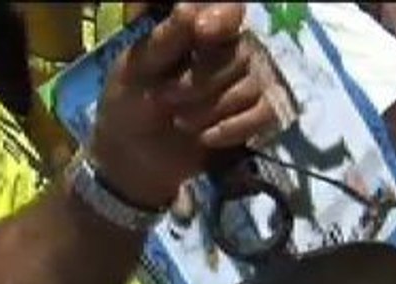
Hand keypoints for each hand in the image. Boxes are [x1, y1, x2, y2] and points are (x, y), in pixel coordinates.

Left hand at [90, 3, 279, 207]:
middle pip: (240, 54)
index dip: (222, 18)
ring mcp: (246, 83)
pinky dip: (234, 128)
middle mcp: (229, 49)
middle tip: (166, 98)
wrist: (135, 158)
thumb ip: (166, 39)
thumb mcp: (138, 69)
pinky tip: (205, 138)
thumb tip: (190, 9)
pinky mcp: (254, 117)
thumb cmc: (131, 104)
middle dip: (201, 81)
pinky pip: (264, 115)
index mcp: (199, 28)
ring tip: (180, 122)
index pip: (229, 10)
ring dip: (211, 109)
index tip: (201, 32)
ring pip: (250, 87)